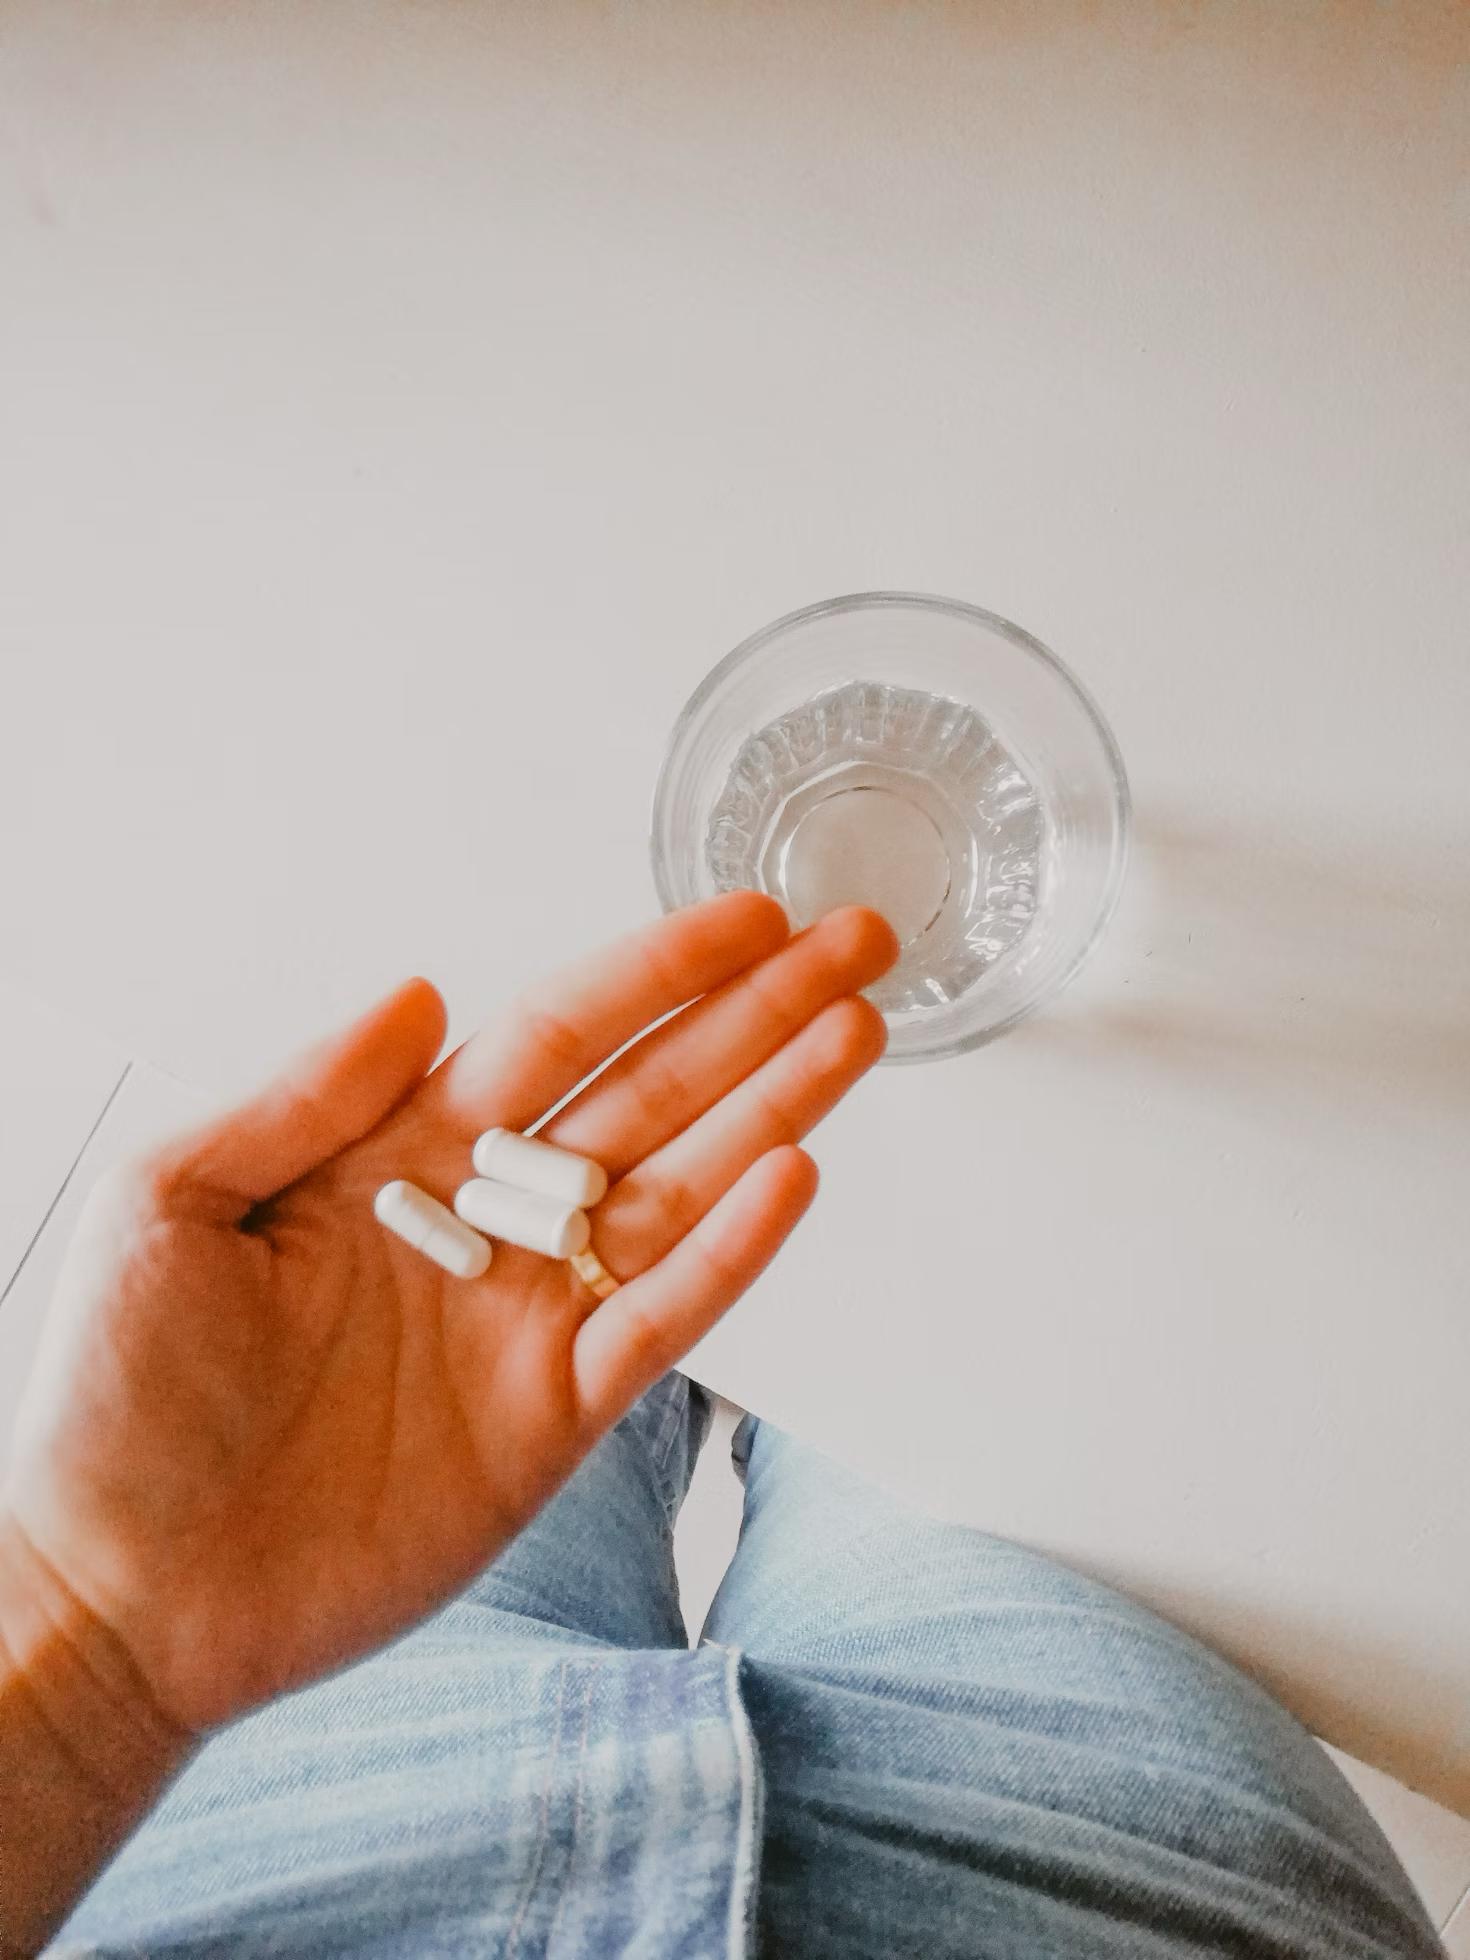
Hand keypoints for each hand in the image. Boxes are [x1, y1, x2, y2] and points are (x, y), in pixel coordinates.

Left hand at [0, 895, 894, 1742]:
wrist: (123, 1590)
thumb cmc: (115, 1399)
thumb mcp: (169, 1202)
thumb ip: (301, 1094)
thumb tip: (419, 995)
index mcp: (399, 1154)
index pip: (555, 1034)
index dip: (654, 972)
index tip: (745, 919)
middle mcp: (484, 1222)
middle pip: (648, 1095)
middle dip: (754, 1017)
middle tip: (849, 946)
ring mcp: (527, 1317)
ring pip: (677, 1194)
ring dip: (771, 1112)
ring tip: (855, 1036)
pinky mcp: (551, 1418)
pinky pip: (659, 1323)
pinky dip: (729, 1255)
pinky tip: (790, 1178)